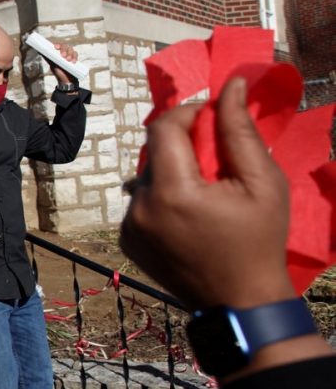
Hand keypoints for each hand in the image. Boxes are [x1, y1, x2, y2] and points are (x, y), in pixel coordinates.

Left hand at [48, 43, 78, 85]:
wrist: (66, 80)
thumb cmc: (58, 72)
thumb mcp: (52, 64)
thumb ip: (48, 57)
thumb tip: (39, 51)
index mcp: (57, 53)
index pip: (58, 46)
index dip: (58, 45)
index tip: (56, 47)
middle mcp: (63, 52)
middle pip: (65, 46)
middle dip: (64, 50)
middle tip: (63, 56)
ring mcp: (69, 55)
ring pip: (71, 49)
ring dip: (70, 53)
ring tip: (68, 60)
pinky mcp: (74, 58)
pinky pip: (76, 54)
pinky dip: (75, 57)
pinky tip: (73, 61)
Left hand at [120, 77, 294, 310]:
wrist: (239, 302)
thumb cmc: (259, 241)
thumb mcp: (262, 182)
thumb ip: (240, 130)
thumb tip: (231, 86)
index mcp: (172, 192)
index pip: (163, 127)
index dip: (188, 113)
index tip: (213, 118)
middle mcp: (140, 207)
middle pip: (154, 152)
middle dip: (184, 146)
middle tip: (216, 160)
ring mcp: (129, 226)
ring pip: (146, 176)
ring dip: (172, 172)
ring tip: (205, 192)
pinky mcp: (127, 239)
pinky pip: (140, 202)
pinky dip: (161, 197)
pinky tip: (188, 214)